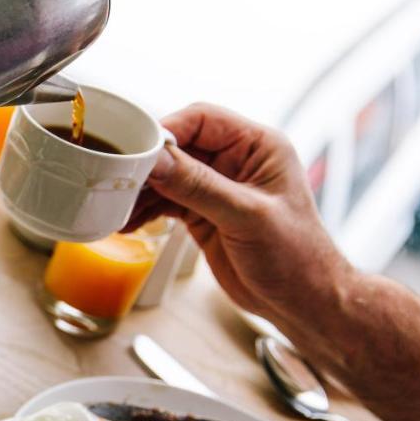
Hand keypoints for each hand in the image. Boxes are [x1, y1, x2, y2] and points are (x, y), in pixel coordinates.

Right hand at [124, 103, 353, 325]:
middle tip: (116, 180)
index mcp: (257, 146)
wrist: (302, 301)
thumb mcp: (246, 216)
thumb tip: (156, 160)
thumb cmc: (297, 256)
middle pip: (178, 146)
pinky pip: (166, 202)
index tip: (136, 150)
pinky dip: (146, 210)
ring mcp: (217, 188)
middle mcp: (236, 160)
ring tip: (117, 208)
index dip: (165, 130)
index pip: (201, 119)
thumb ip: (199, 186)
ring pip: (167, 176)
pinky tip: (128, 223)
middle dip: (146, 165)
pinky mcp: (203, 213)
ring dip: (140, 192)